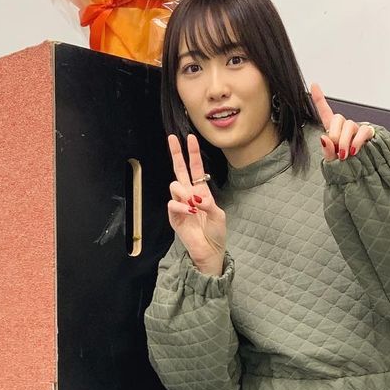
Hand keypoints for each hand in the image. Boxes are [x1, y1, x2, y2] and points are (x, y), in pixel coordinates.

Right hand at [167, 133, 226, 273]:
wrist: (209, 251)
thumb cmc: (216, 233)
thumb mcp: (218, 215)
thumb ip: (208, 203)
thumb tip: (195, 197)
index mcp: (201, 192)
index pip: (196, 169)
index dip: (193, 154)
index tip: (190, 138)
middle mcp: (189, 195)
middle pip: (179, 170)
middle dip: (176, 154)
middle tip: (171, 138)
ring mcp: (180, 205)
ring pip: (175, 186)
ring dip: (184, 192)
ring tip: (193, 204)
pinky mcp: (174, 216)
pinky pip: (172, 203)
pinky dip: (181, 206)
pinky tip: (189, 212)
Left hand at [310, 84, 375, 160]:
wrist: (360, 174)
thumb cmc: (346, 166)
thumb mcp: (332, 161)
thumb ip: (327, 150)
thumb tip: (325, 138)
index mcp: (333, 131)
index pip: (325, 112)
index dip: (319, 98)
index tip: (313, 85)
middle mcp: (344, 127)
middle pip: (337, 118)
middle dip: (335, 135)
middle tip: (337, 150)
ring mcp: (356, 129)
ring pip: (349, 125)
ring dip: (345, 141)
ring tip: (345, 154)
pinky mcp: (368, 133)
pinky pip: (363, 131)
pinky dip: (357, 141)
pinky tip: (354, 150)